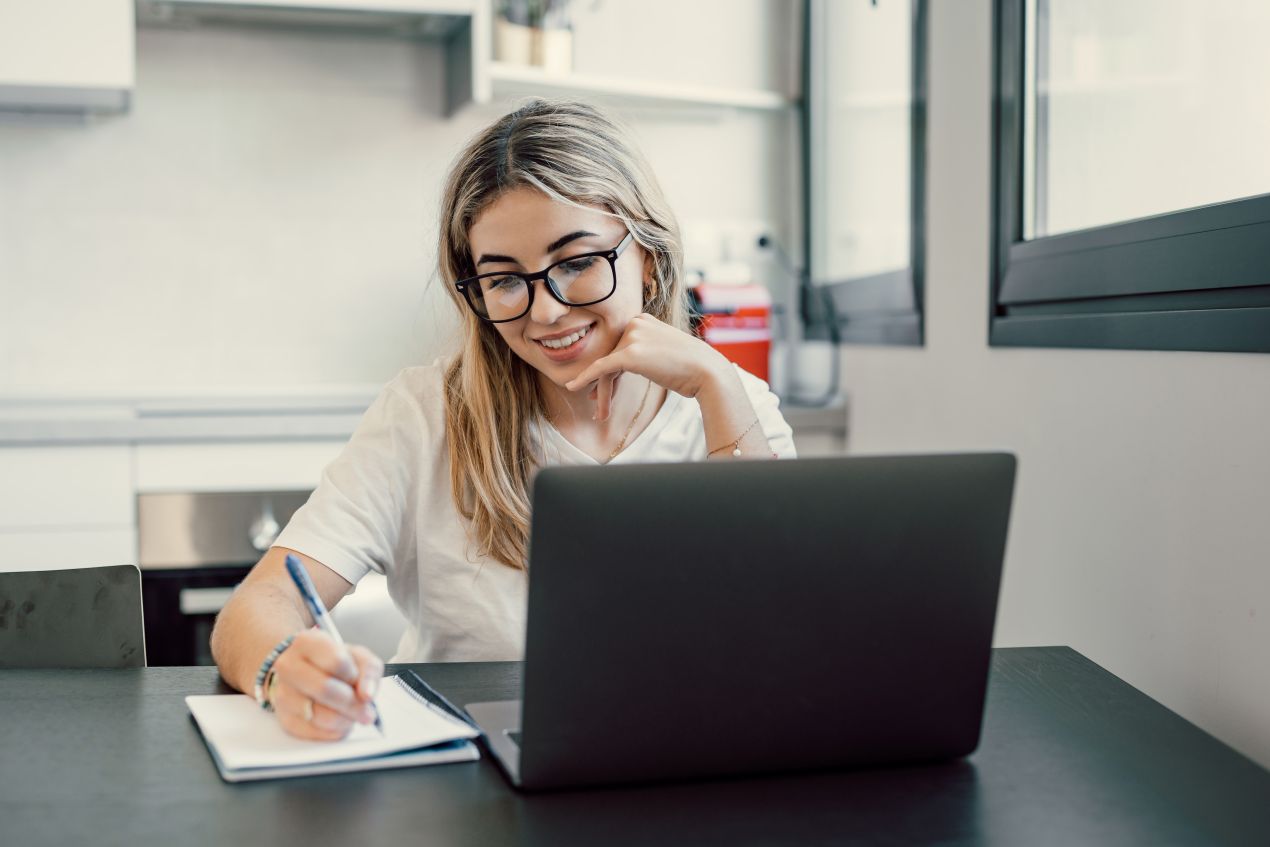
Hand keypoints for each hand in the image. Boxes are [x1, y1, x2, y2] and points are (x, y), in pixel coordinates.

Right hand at [267, 629, 383, 740]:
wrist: (305, 671)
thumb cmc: (333, 662)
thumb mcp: (358, 656)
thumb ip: (368, 670)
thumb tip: (366, 694)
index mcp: (307, 643)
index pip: (336, 662)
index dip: (353, 675)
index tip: (357, 681)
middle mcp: (288, 666)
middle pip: (324, 689)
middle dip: (352, 704)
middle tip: (367, 712)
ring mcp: (282, 694)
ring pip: (319, 715)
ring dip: (344, 720)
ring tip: (352, 715)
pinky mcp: (284, 719)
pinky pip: (313, 732)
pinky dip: (333, 731)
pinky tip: (339, 722)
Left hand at [565, 314, 732, 421]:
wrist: (708, 373)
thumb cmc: (690, 368)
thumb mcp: (663, 352)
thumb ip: (640, 354)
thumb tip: (615, 367)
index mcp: (643, 318)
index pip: (619, 346)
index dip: (612, 372)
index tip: (606, 391)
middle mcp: (636, 322)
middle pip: (611, 356)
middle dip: (604, 383)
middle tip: (598, 405)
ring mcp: (633, 336)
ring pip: (607, 366)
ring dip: (603, 392)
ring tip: (601, 413)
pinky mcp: (629, 353)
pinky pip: (601, 368)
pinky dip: (585, 378)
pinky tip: (572, 387)